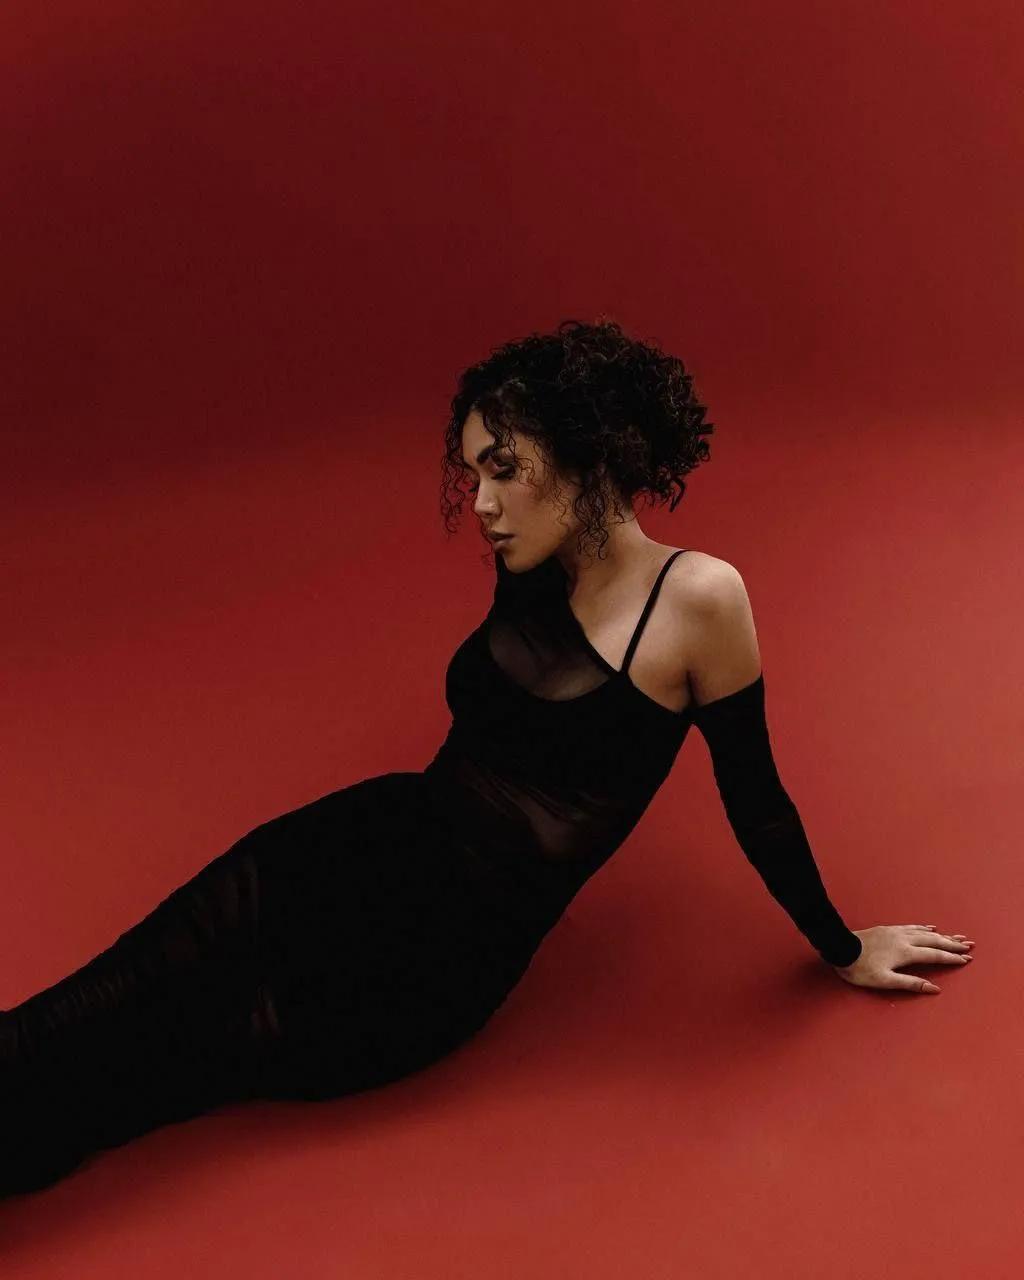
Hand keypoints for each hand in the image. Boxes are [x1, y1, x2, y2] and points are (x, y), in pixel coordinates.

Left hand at [831, 924, 974, 993]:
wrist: (839, 948)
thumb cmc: (860, 969)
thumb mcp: (885, 981)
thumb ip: (910, 984)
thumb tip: (934, 988)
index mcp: (905, 953)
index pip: (934, 955)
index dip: (951, 958)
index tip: (966, 959)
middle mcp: (903, 939)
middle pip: (934, 940)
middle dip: (953, 943)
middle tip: (969, 944)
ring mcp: (896, 932)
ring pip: (924, 932)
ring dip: (942, 934)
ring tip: (956, 936)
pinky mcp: (888, 929)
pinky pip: (912, 927)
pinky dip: (924, 928)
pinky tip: (930, 928)